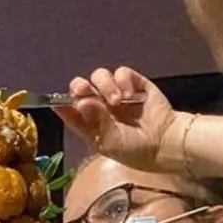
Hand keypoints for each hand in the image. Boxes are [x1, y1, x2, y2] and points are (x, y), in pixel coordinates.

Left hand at [53, 66, 183, 171]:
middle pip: (81, 87)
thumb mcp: (110, 142)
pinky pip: (122, 73)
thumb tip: (81, 102)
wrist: (165, 143)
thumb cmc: (135, 150)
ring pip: (100, 77)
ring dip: (105, 86)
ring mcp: (117, 94)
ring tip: (117, 102)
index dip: (62, 104)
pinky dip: (123, 80)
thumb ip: (96, 122)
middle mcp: (100, 106)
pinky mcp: (135, 84)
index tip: (57, 102)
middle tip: (84, 90)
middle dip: (79, 86)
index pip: (70, 110)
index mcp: (90, 123)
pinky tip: (129, 96)